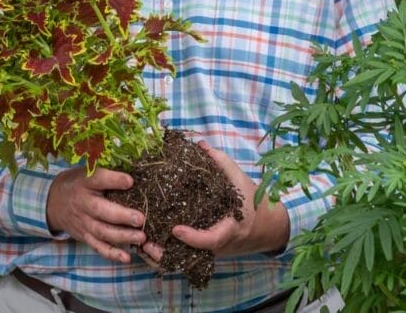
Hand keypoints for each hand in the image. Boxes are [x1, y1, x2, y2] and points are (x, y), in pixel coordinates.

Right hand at [47, 166, 146, 263]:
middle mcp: (83, 203)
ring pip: (102, 232)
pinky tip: (127, 257)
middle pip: (101, 210)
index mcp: (85, 182)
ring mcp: (83, 222)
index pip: (98, 179)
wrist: (54, 202)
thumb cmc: (79, 183)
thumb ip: (107, 170)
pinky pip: (98, 247)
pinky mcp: (85, 236)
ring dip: (122, 236)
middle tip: (140, 218)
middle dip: (121, 216)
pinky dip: (112, 254)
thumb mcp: (88, 171)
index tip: (131, 181)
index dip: (114, 180)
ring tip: (141, 237)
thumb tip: (135, 167)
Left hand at [141, 141, 289, 260]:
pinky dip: (165, 253)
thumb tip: (199, 145)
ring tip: (141, 245)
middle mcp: (217, 244)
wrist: (264, 224)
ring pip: (184, 260)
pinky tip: (146, 244)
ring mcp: (210, 251)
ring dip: (162, 256)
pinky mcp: (203, 251)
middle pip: (191, 256)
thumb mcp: (238, 178)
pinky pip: (183, 256)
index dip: (193, 238)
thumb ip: (220, 162)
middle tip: (145, 242)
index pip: (211, 239)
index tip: (175, 229)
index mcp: (229, 228)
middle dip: (168, 253)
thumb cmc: (249, 199)